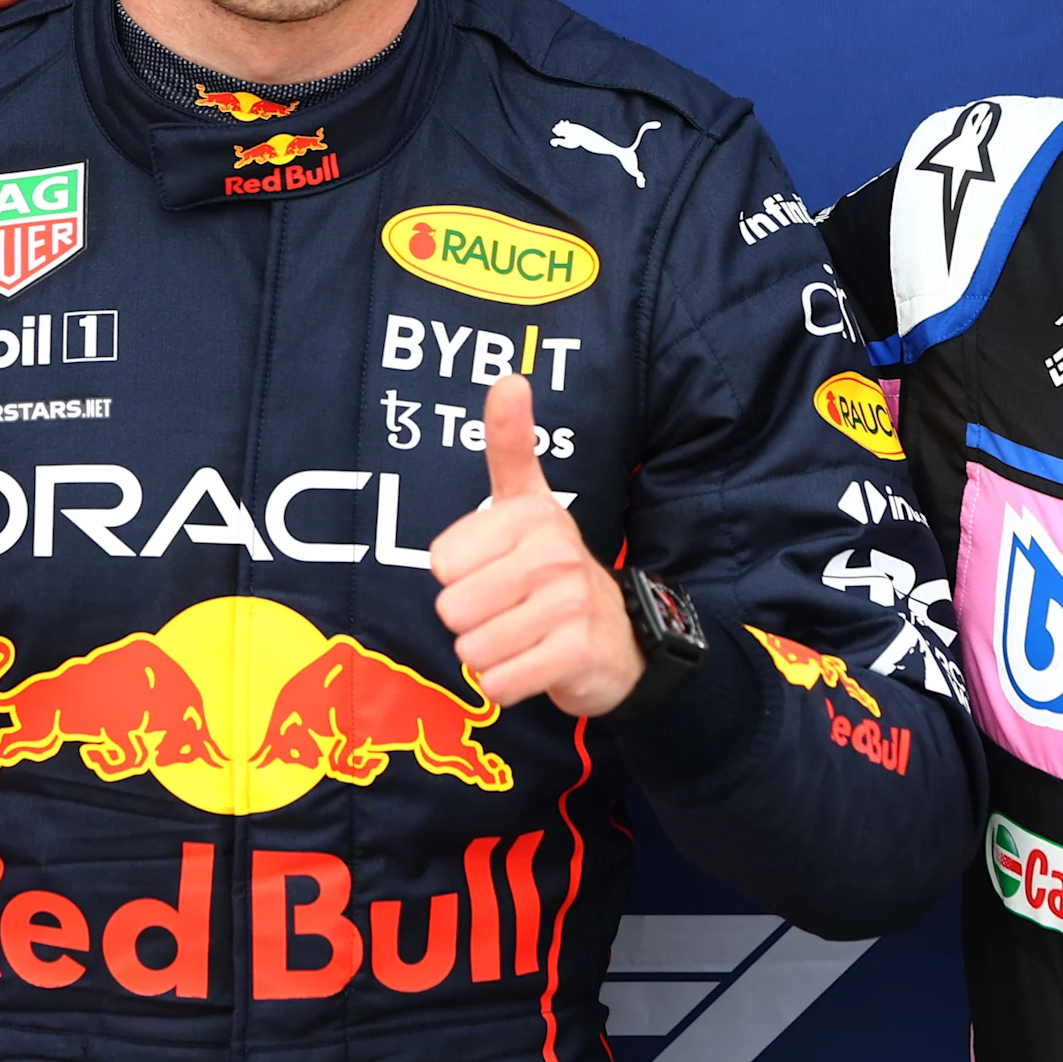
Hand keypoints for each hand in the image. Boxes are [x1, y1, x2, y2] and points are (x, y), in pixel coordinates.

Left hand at [429, 375, 642, 714]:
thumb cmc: (553, 570)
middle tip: (511, 610)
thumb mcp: (531, 502)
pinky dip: (507, 684)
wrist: (622, 640)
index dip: (458, 576)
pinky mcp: (574, 652)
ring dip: (489, 655)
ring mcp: (568, 602)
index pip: (441, 561)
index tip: (495, 568)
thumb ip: (511, 444)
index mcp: (531, 513)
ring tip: (524, 636)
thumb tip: (509, 376)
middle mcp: (553, 551)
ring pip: (471, 648)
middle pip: (451, 607)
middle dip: (471, 621)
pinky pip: (498, 681)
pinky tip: (535, 664)